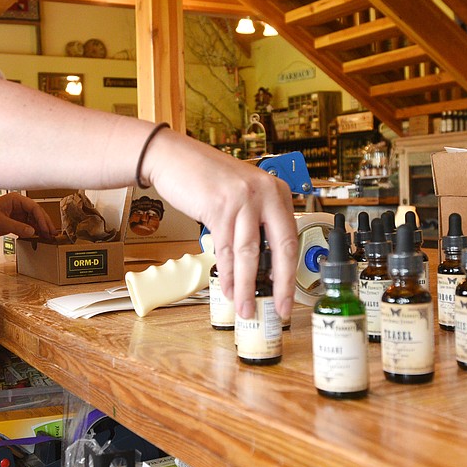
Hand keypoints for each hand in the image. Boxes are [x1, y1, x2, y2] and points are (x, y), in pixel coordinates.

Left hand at [0, 193, 57, 239]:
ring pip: (33, 220)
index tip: (46, 228)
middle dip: (45, 223)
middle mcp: (18, 205)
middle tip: (52, 233)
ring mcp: (17, 214)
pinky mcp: (14, 222)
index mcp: (15, 200)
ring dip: (41, 228)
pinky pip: (27, 226)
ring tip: (49, 236)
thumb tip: (32, 231)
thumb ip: (16, 227)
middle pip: (36, 213)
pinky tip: (40, 236)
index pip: (34, 207)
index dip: (42, 218)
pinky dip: (34, 231)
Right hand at [138, 130, 296, 320]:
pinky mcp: (220, 207)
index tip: (288, 294)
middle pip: (280, 247)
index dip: (290, 271)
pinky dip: (226, 273)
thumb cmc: (208, 177)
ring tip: (245, 307)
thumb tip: (264, 262)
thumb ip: (257, 219)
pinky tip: (227, 288)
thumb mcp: (244, 193)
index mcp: (276, 191)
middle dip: (280, 285)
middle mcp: (265, 193)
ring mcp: (243, 199)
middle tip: (279, 308)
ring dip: (246, 286)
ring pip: (250, 254)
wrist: (175, 158)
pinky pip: (226, 250)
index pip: (291, 238)